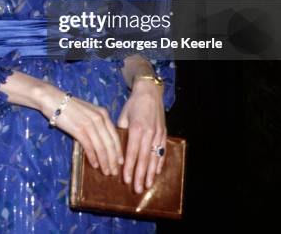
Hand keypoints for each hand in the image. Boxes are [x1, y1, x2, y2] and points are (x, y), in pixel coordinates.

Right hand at [38, 83, 123, 175]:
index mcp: (103, 113)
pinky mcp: (79, 129)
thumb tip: (102, 141)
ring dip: (105, 161)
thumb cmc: (70, 107)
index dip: (118, 150)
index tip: (121, 162)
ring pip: (101, 147)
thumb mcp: (88, 112)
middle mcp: (99, 118)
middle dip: (113, 159)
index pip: (115, 135)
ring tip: (106, 172)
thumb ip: (97, 123)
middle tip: (115, 172)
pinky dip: (93, 157)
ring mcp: (89, 123)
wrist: (54, 100)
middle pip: (110, 143)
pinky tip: (95, 165)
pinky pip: (89, 146)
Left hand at [117, 78, 166, 193]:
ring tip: (148, 185)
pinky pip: (162, 150)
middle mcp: (149, 132)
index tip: (126, 180)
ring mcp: (158, 133)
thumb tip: (117, 148)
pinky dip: (160, 162)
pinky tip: (157, 172)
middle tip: (137, 189)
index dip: (129, 168)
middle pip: (144, 158)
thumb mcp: (123, 116)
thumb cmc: (133, 104)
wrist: (149, 91)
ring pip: (154, 157)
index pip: (132, 153)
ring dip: (151, 172)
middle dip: (140, 175)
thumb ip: (121, 132)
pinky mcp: (163, 132)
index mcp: (136, 128)